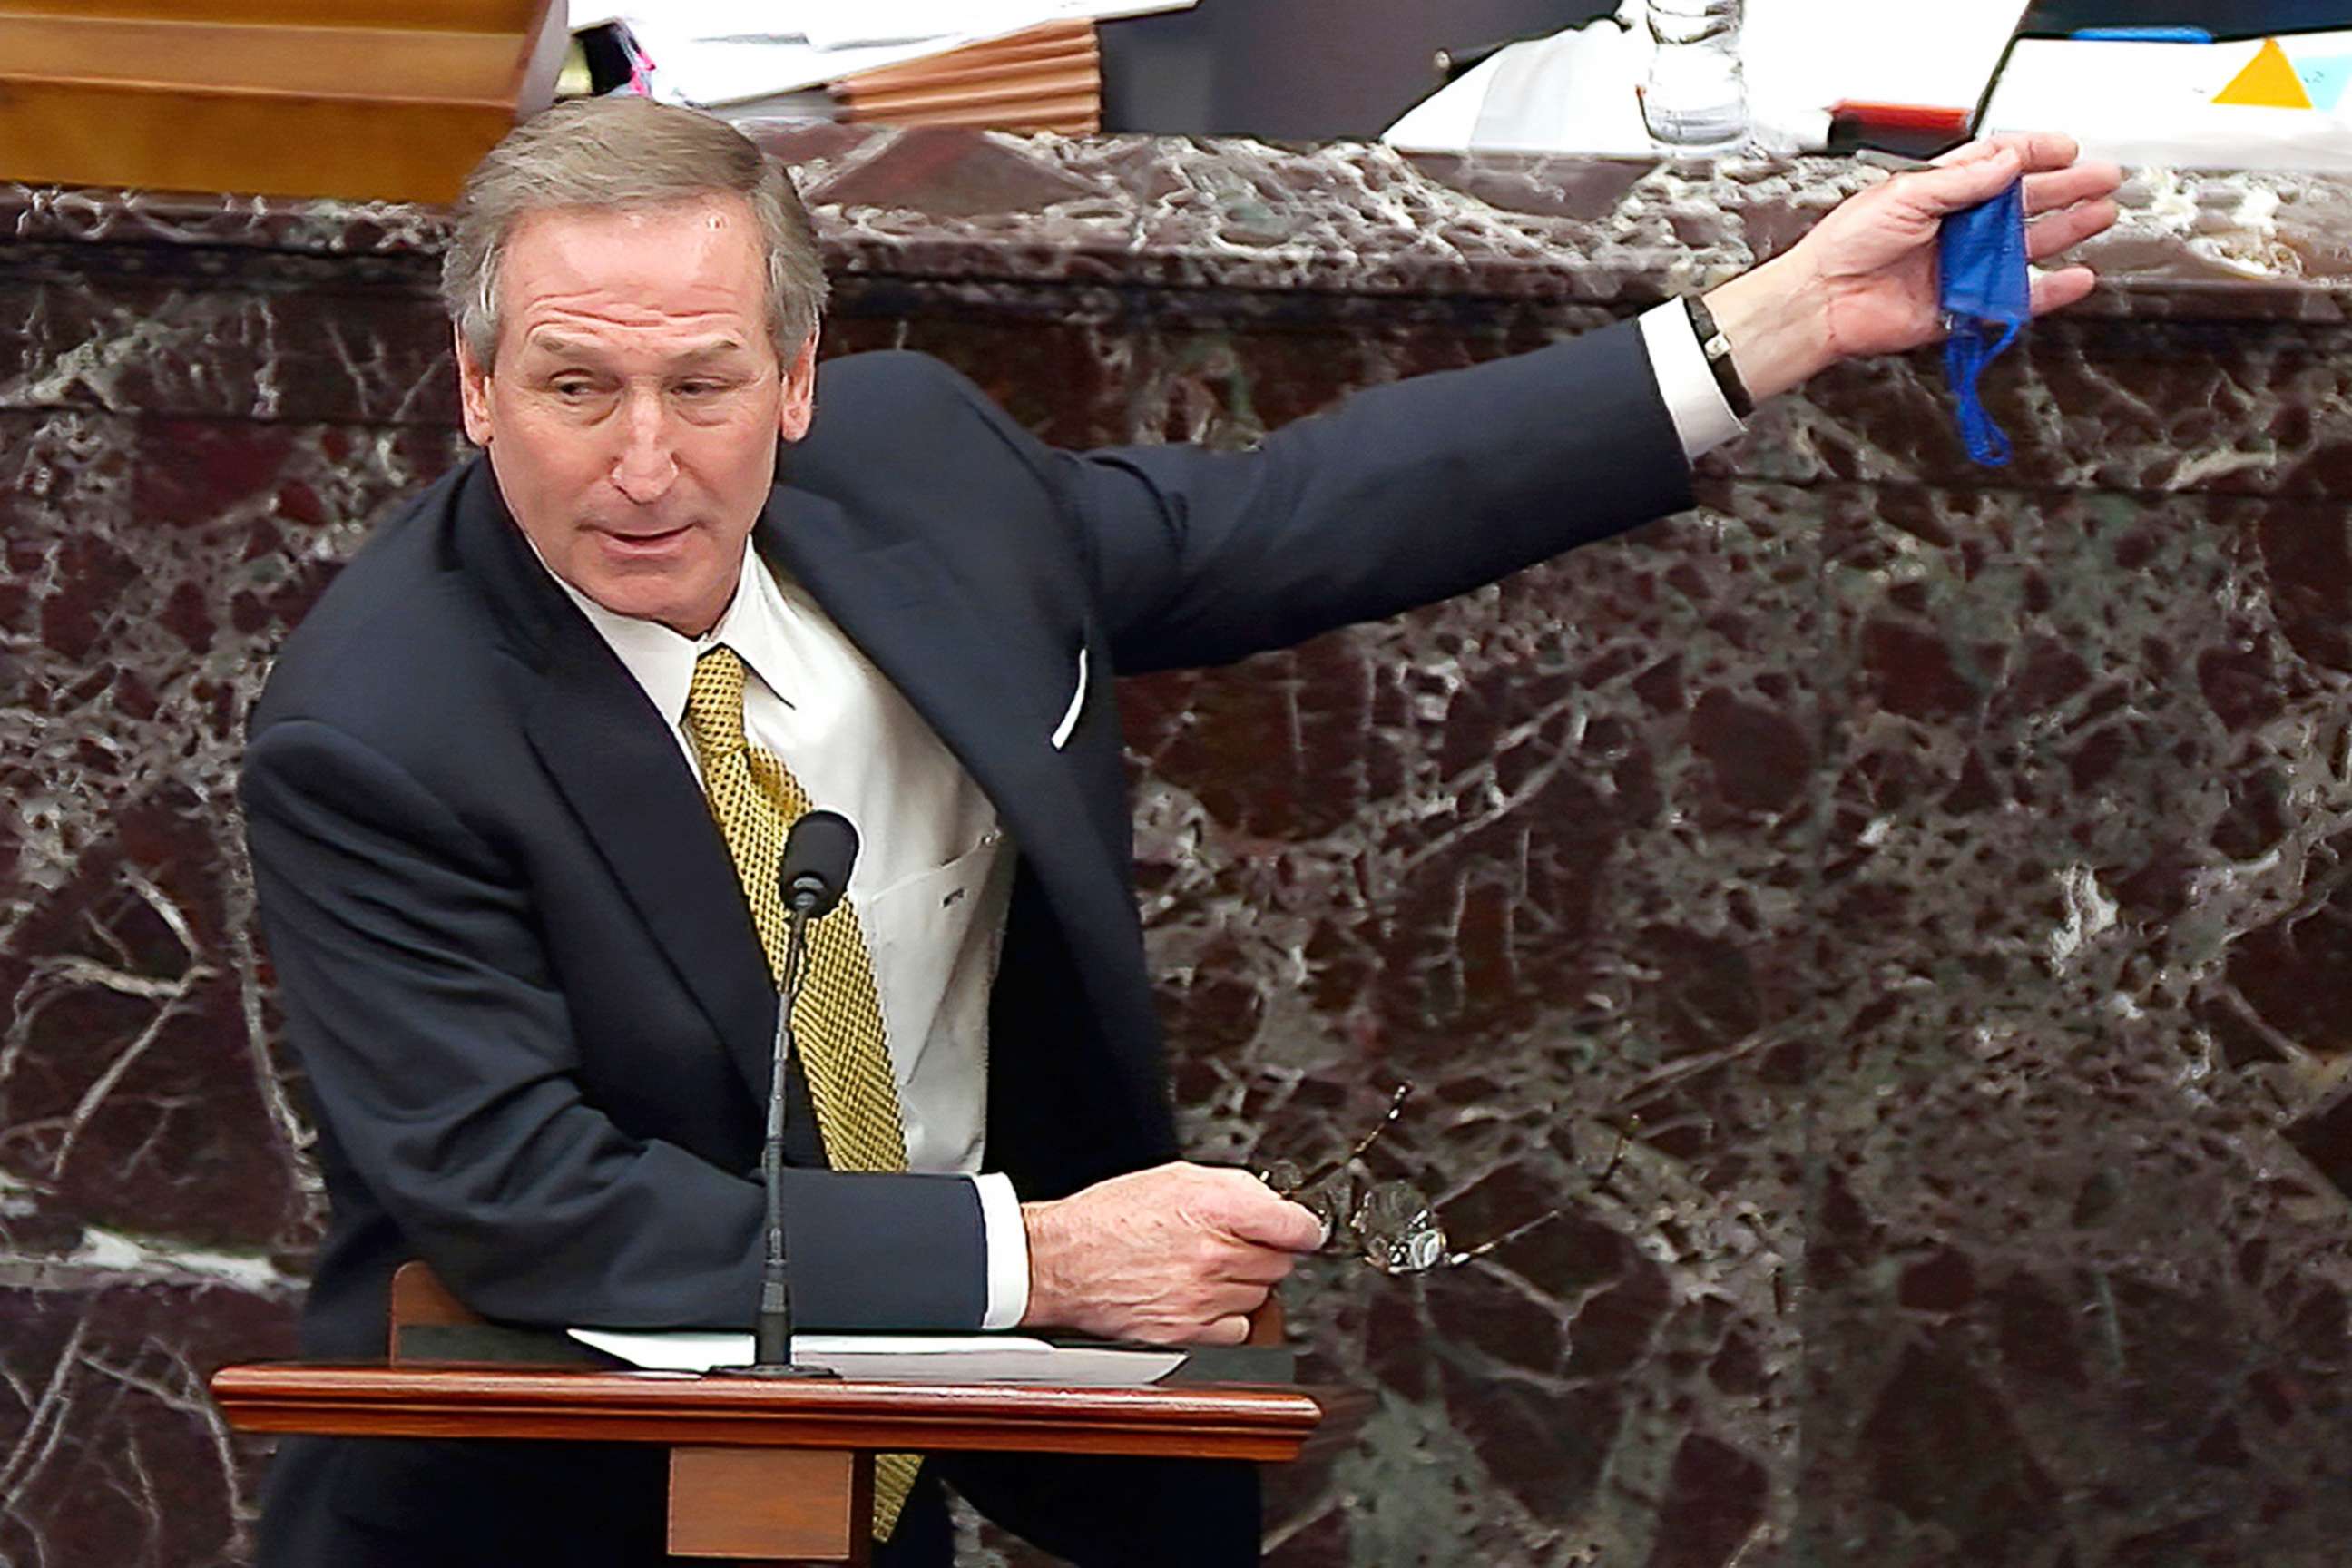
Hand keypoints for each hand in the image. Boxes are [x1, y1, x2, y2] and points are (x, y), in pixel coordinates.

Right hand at [1019, 1162, 1325, 1345]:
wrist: (1061, 1261)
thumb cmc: (1109, 1218)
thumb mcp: (1175, 1179)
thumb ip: (1235, 1190)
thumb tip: (1277, 1206)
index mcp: (1214, 1207)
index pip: (1296, 1226)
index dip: (1303, 1228)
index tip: (1301, 1231)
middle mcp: (1212, 1255)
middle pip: (1281, 1263)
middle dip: (1264, 1252)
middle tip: (1230, 1244)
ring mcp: (1201, 1298)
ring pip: (1260, 1295)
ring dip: (1242, 1283)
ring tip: (1202, 1268)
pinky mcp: (1188, 1333)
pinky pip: (1238, 1328)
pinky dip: (1226, 1316)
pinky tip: (1199, 1297)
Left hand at [1703, 133, 2124, 402]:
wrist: (1823, 300)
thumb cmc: (1844, 246)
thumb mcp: (1904, 195)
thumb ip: (1960, 181)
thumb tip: (2008, 162)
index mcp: (1941, 193)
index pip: (1998, 165)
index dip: (2034, 153)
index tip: (2066, 148)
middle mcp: (1957, 228)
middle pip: (2024, 203)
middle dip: (2066, 189)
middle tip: (2102, 179)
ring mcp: (1964, 266)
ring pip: (2028, 246)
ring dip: (2067, 229)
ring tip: (2100, 215)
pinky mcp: (1964, 307)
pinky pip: (2016, 299)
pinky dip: (2049, 291)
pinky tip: (2076, 277)